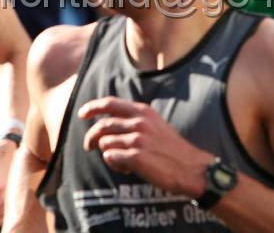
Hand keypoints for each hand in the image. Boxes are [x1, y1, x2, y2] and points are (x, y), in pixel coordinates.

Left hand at [78, 96, 212, 196]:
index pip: (111, 103)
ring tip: (122, 162)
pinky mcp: (136, 156)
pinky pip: (110, 158)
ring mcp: (137, 139)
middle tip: (88, 146)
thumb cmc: (172, 149)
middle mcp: (139, 122)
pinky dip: (115, 165)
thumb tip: (108, 125)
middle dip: (90, 137)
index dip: (93, 107)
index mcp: (144, 112)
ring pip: (105, 143)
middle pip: (102, 125)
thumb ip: (136, 121)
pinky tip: (127, 169)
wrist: (191, 168)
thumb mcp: (156, 125)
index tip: (82, 114)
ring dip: (108, 154)